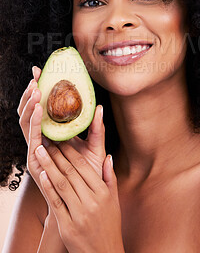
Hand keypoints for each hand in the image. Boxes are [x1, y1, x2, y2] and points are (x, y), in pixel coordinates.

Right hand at [17, 66, 109, 229]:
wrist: (81, 201)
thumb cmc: (87, 174)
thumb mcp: (95, 148)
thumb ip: (97, 129)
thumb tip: (100, 107)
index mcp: (55, 132)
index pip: (44, 106)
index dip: (42, 88)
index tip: (41, 70)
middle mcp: (43, 138)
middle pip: (32, 110)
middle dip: (32, 91)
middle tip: (36, 75)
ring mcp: (37, 147)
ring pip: (27, 121)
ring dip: (30, 104)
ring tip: (37, 90)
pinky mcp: (35, 160)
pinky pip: (30, 138)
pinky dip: (33, 124)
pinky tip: (37, 111)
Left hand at [34, 131, 123, 252]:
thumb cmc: (110, 225)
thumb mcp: (114, 200)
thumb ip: (110, 177)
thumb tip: (107, 157)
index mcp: (103, 192)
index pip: (84, 166)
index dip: (71, 152)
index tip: (62, 140)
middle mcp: (91, 201)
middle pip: (71, 172)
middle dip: (57, 154)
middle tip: (48, 141)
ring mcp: (79, 214)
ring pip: (61, 184)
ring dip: (49, 166)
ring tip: (40, 152)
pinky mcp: (67, 226)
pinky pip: (56, 202)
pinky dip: (48, 187)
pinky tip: (42, 175)